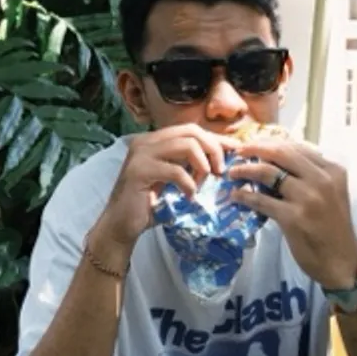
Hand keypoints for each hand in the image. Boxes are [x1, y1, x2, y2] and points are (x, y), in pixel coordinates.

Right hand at [99, 124, 238, 247]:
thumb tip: (223, 156)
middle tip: (219, 171)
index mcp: (154, 140)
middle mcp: (146, 141)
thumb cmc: (151, 204)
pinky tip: (189, 197)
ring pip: (187, 146)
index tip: (234, 150)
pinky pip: (177, 171)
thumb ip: (191, 164)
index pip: (191, 129)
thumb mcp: (175, 179)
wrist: (121, 225)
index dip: (215, 138)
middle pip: (191, 132)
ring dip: (202, 166)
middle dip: (213, 150)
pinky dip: (189, 184)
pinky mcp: (140, 171)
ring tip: (201, 185)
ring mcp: (141, 154)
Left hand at [228, 138, 356, 288]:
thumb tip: (276, 161)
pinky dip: (245, 196)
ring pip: (268, 173)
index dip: (271, 143)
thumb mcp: (331, 193)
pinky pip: (262, 200)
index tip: (255, 144)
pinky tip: (236, 196)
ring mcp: (307, 198)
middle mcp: (322, 179)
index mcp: (332, 170)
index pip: (297, 147)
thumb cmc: (333, 227)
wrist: (342, 262)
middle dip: (255, 149)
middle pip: (281, 153)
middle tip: (239, 152)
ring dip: (245, 170)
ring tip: (233, 173)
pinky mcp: (293, 217)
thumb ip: (311, 175)